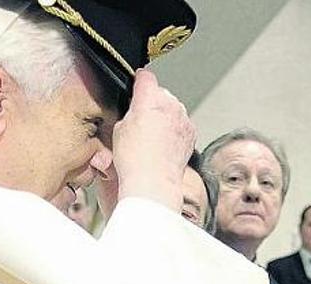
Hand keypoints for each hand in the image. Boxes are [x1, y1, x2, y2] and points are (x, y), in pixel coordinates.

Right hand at [110, 69, 195, 211]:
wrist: (154, 180)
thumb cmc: (135, 158)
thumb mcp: (119, 128)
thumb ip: (129, 112)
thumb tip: (134, 110)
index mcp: (149, 98)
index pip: (145, 77)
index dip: (138, 81)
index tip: (136, 84)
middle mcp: (170, 104)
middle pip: (160, 93)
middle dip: (152, 103)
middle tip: (141, 121)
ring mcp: (183, 118)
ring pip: (173, 108)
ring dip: (165, 116)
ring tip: (153, 136)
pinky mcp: (191, 132)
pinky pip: (181, 124)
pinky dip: (174, 129)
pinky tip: (164, 143)